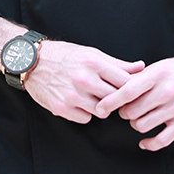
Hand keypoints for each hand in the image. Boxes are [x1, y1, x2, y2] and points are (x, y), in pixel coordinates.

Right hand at [24, 40, 144, 124]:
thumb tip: (140, 67)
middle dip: (117, 100)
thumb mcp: (92, 54)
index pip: (125, 82)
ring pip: (101, 112)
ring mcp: (72, 95)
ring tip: (95, 98)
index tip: (131, 91)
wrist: (32, 61)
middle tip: (114, 97)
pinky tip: (80, 103)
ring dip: (101, 107)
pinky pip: (85, 119)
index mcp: (94, 63)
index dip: (131, 88)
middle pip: (115, 99)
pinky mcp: (62, 108)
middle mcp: (84, 79)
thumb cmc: (65, 55)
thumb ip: (117, 64)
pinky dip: (86, 114)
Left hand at [94, 37, 173, 150]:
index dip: (110, 101)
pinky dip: (149, 143)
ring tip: (139, 117)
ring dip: (136, 124)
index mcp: (157, 75)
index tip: (99, 108)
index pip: (127, 90)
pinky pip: (161, 140)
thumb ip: (139, 79)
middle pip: (132, 111)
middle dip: (125, 113)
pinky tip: (144, 141)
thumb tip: (115, 89)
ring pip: (142, 125)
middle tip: (127, 109)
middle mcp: (167, 91)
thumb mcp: (159, 67)